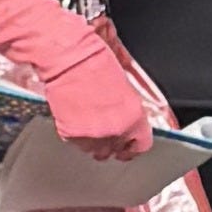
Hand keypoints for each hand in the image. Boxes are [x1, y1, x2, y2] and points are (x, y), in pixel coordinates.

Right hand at [40, 47, 158, 160]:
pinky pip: (76, 144)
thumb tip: (127, 122)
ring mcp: (93, 136)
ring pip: (95, 151)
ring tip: (88, 122)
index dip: (133, 146)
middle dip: (111, 143)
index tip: (128, 146)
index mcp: (135, 118)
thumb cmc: (96, 64)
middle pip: (116, 151)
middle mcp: (116, 131)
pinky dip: (76, 135)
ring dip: (94, 141)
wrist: (70, 60)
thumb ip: (129, 111)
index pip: (141, 146)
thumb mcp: (125, 87)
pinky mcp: (71, 135)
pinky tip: (75, 118)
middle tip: (104, 130)